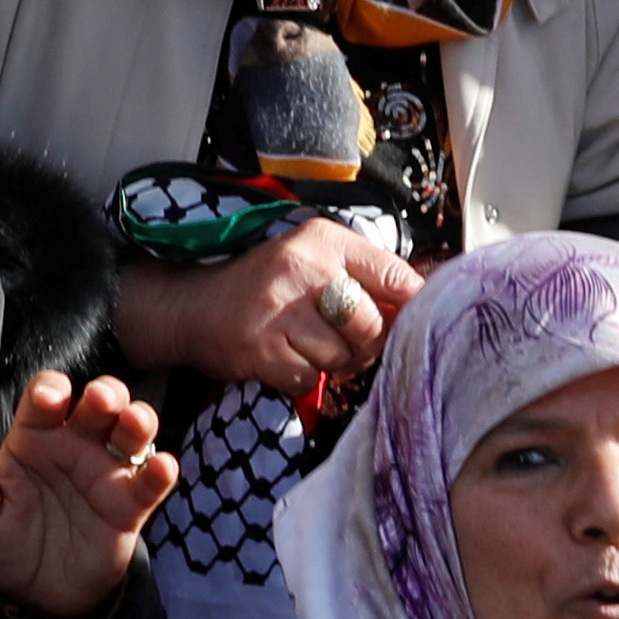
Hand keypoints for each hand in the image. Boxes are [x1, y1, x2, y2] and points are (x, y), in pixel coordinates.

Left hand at [0, 369, 175, 618]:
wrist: (33, 596)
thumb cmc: (1, 546)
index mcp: (34, 437)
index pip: (46, 397)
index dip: (50, 390)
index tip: (51, 400)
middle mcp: (74, 446)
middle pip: (100, 403)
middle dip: (107, 392)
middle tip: (102, 398)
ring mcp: (105, 473)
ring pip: (132, 433)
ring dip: (139, 420)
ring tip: (135, 422)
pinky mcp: (129, 506)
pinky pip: (150, 483)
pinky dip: (161, 472)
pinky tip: (162, 466)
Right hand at [115, 216, 423, 391]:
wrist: (192, 305)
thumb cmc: (265, 287)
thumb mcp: (313, 261)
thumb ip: (365, 276)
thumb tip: (426, 303)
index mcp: (323, 240)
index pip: (397, 277)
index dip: (411, 308)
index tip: (408, 322)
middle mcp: (302, 267)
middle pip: (372, 325)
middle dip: (365, 345)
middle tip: (345, 342)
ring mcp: (279, 308)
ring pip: (341, 357)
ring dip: (330, 364)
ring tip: (306, 347)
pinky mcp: (261, 348)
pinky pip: (309, 379)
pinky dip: (302, 378)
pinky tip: (283, 358)